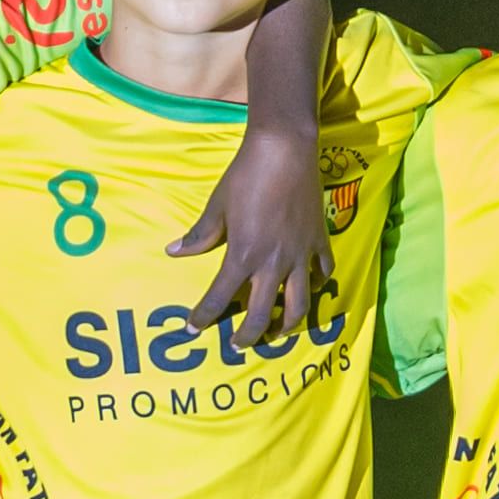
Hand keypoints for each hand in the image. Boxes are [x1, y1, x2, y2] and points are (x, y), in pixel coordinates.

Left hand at [176, 108, 331, 350]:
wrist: (284, 152)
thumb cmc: (245, 177)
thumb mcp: (217, 207)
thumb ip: (200, 236)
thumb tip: (175, 252)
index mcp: (244, 256)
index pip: (220, 298)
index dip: (203, 318)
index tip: (192, 329)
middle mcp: (274, 263)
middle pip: (264, 314)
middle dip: (250, 336)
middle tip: (239, 345)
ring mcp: (301, 255)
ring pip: (300, 303)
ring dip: (288, 324)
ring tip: (279, 331)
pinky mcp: (320, 242)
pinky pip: (323, 273)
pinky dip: (316, 285)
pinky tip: (308, 287)